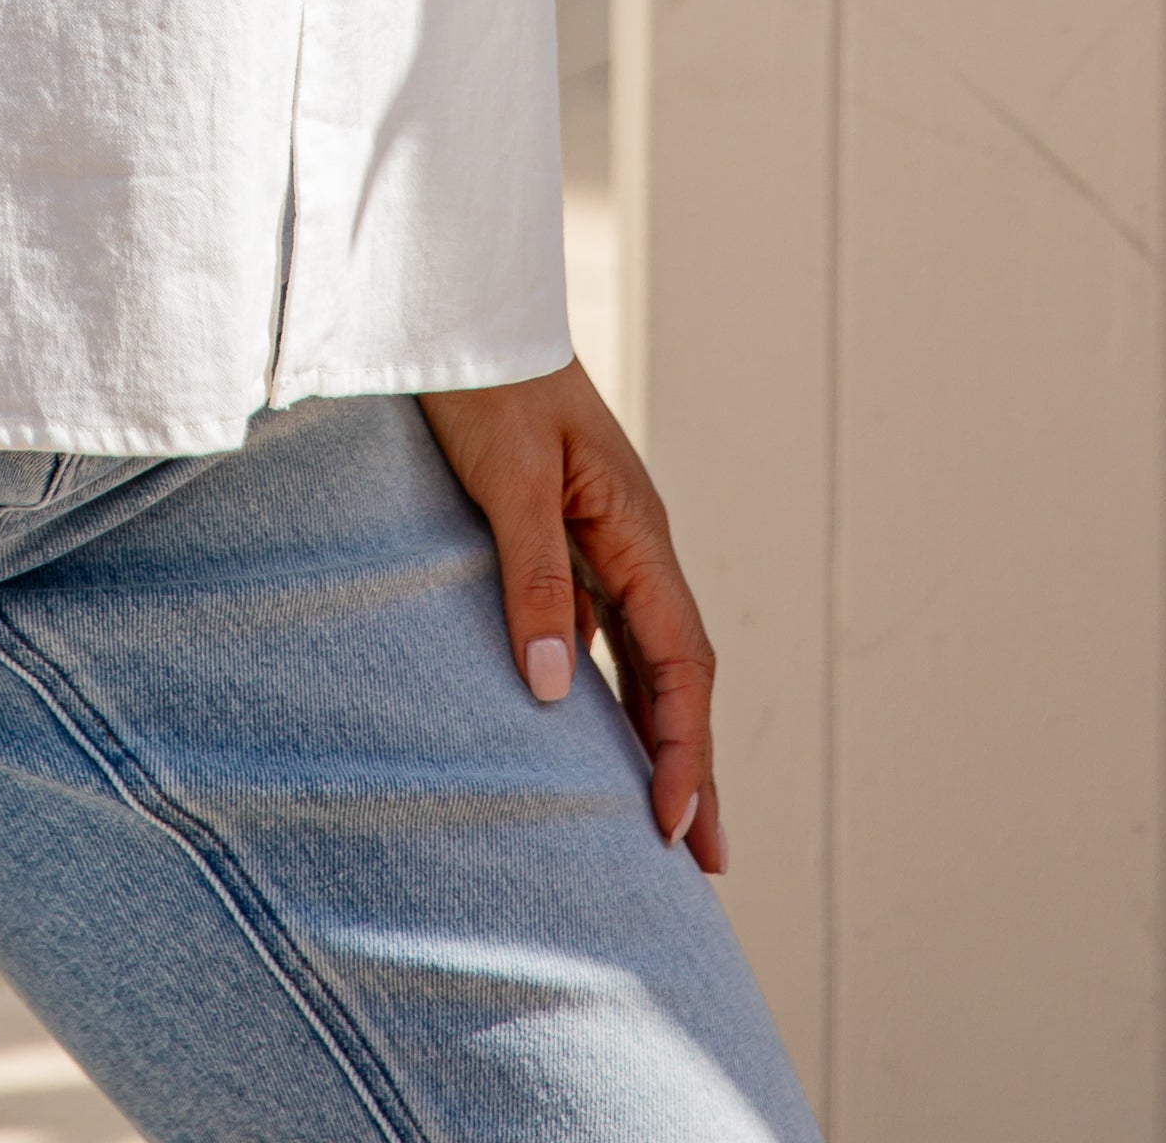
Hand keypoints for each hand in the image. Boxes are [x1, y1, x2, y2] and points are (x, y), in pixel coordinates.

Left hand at [418, 359, 726, 873]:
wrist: (460, 305)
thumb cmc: (485, 379)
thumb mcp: (507, 475)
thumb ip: (534, 576)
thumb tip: (555, 689)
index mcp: (636, 527)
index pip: (679, 661)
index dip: (682, 747)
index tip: (673, 826)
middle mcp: (632, 540)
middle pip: (678, 670)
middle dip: (693, 763)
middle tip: (705, 859)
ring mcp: (601, 536)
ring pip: (644, 655)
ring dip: (657, 733)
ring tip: (660, 816)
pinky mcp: (561, 531)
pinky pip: (601, 627)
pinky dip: (608, 688)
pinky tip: (588, 731)